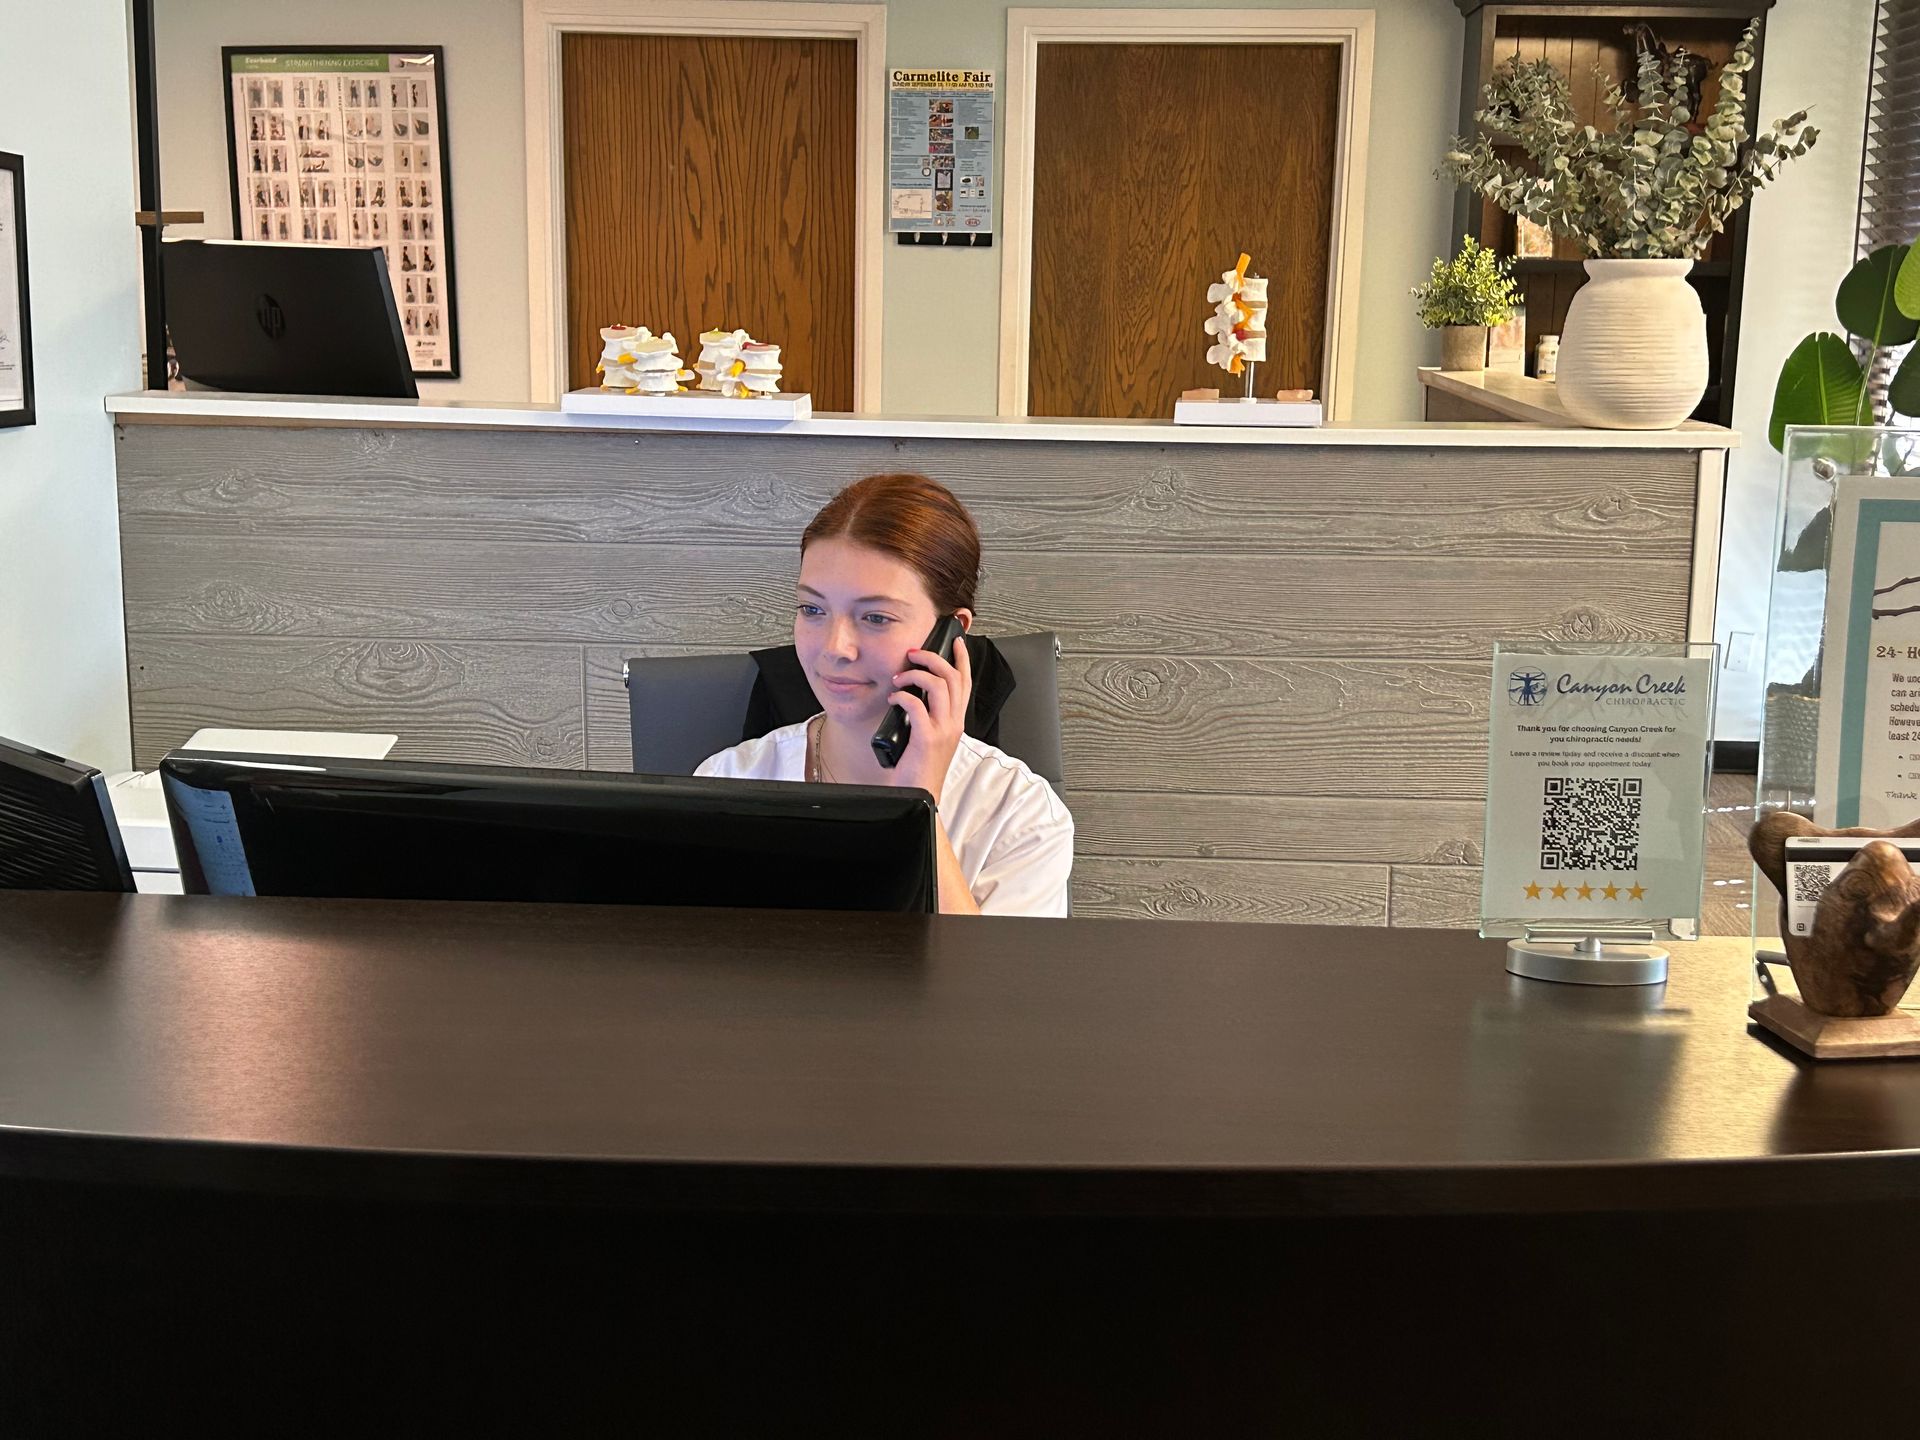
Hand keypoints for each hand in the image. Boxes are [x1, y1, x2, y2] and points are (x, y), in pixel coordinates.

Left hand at [882, 634, 970, 804]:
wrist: (920, 795)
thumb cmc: (920, 768)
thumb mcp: (930, 737)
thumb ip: (928, 716)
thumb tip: (911, 693)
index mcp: (956, 721)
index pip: (966, 682)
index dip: (963, 659)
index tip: (956, 642)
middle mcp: (954, 723)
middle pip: (953, 677)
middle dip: (932, 657)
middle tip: (914, 654)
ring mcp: (943, 730)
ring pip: (938, 685)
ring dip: (915, 675)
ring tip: (899, 678)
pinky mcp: (927, 738)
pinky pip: (916, 705)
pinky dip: (902, 696)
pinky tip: (893, 698)